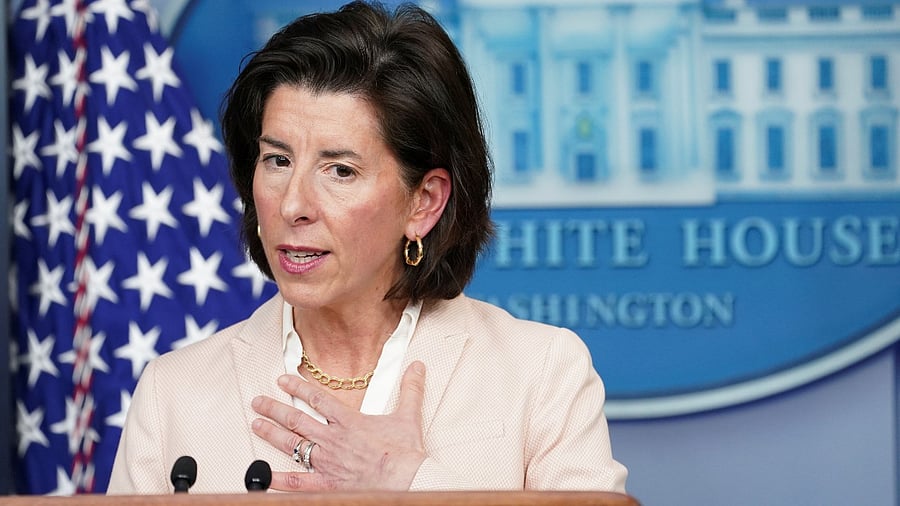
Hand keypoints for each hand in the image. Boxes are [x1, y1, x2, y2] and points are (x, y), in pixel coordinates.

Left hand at [251, 361, 427, 490]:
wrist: (404, 479)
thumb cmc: (405, 452)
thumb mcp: (409, 415)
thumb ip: (410, 389)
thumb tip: (417, 367)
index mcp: (349, 421)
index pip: (317, 399)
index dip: (297, 387)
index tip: (282, 379)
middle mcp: (332, 438)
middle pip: (296, 419)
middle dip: (274, 408)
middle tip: (258, 402)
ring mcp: (326, 461)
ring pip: (292, 444)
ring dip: (271, 433)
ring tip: (255, 425)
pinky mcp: (326, 483)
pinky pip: (296, 480)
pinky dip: (277, 478)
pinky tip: (262, 475)